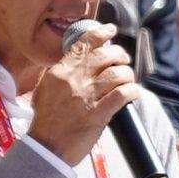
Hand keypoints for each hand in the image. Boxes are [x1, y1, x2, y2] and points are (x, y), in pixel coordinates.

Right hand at [23, 17, 139, 160]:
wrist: (46, 147)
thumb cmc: (47, 119)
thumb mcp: (45, 89)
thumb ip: (61, 73)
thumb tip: (78, 57)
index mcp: (59, 72)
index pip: (83, 45)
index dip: (101, 33)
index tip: (111, 30)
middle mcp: (73, 81)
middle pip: (104, 56)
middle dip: (120, 54)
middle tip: (123, 59)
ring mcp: (86, 97)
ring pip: (117, 74)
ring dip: (127, 74)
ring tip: (128, 79)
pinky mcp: (97, 114)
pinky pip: (122, 95)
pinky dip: (132, 91)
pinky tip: (133, 93)